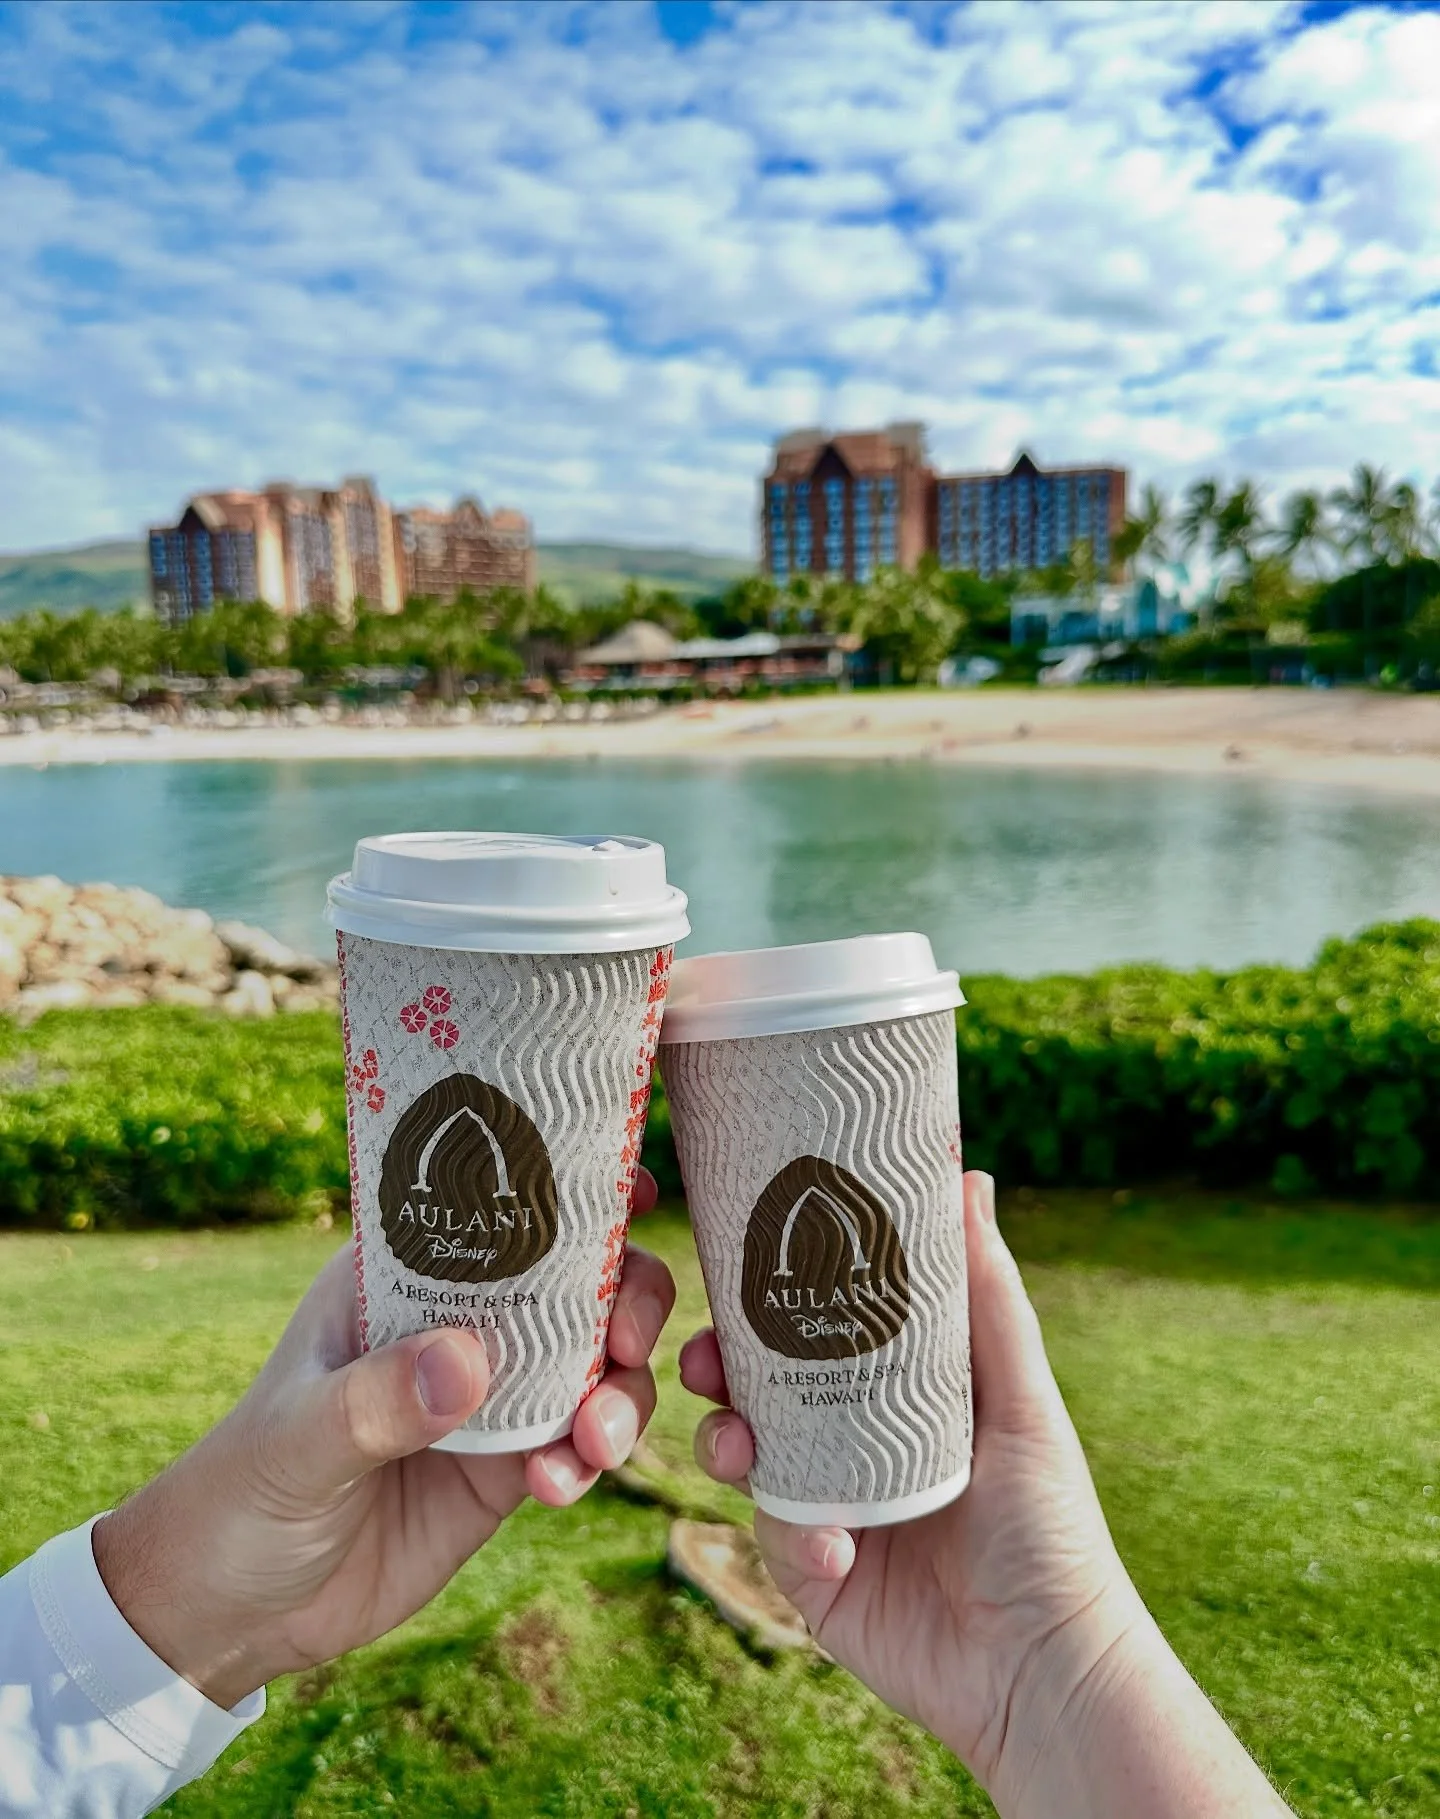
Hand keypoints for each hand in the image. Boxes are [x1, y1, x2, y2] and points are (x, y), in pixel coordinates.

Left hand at [94, 1170, 673, 1711]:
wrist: (234, 1613)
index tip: (634, 1189)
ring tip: (598, 1442)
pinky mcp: (508, 1465)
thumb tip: (467, 1360)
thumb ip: (377, 1400)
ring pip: (595, 1362)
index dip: (568, 1187)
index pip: (490, 1207)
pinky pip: (580, 1443)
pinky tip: (557, 1487)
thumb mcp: (296, 1440)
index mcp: (400, 1277)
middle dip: (624, 1300)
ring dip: (621, 1392)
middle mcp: (457, 1322)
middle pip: (575, 1280)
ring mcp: (490, 1394)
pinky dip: (590, 1458)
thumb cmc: (241, 1494)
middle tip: (626, 1345)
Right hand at [682, 1171, 1291, 1818]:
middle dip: (722, 1367)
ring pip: (747, 1451)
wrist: (1042, 1670)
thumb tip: (970, 1179)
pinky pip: (772, 1534)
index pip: (819, 1327)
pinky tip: (834, 1551)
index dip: (771, 1296)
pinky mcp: (811, 1574)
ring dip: (729, 1439)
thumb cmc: (1052, 1528)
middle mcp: (855, 1442)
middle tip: (704, 1359)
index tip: (735, 1260)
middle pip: (763, 1384)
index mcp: (898, 1395)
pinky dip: (792, 1534)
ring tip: (740, 1445)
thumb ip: (989, 1298)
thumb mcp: (1022, 1401)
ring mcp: (827, 1506)